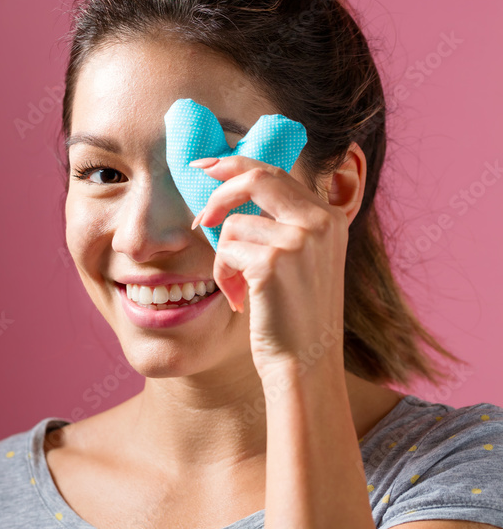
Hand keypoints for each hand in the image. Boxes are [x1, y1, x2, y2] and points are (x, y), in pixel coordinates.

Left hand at [191, 155, 347, 376]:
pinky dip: (222, 276)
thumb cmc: (295, 317)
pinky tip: (240, 299)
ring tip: (239, 288)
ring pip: (232, 225)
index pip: (276, 172)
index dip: (235, 163)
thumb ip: (281, 223)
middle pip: (256, 178)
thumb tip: (232, 190)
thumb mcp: (300, 261)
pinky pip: (225, 252)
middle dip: (218, 192)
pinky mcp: (273, 262)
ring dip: (223, 258)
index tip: (205, 166)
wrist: (305, 365)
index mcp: (329, 218)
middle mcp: (320, 222)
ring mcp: (299, 240)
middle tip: (199, 217)